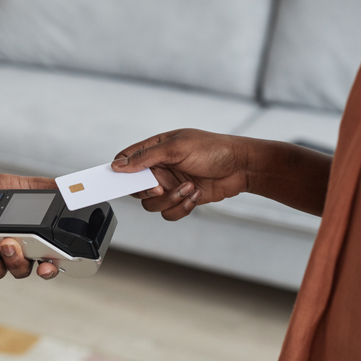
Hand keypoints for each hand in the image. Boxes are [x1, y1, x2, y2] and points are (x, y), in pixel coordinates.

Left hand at [0, 174, 59, 279]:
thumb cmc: (3, 191)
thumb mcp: (28, 186)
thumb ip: (49, 188)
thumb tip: (72, 187)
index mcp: (34, 242)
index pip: (47, 263)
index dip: (49, 270)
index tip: (45, 267)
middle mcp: (16, 254)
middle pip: (21, 270)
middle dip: (14, 258)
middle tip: (8, 242)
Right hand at [112, 129, 250, 220]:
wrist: (242, 166)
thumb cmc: (214, 149)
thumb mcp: (176, 148)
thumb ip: (145, 157)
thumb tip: (118, 165)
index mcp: (154, 150)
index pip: (125, 160)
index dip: (119, 171)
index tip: (121, 181)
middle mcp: (159, 168)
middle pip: (136, 188)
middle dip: (149, 191)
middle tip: (161, 187)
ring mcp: (170, 185)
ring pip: (152, 205)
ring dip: (170, 200)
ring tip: (188, 188)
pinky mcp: (182, 199)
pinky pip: (169, 213)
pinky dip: (182, 208)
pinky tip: (195, 194)